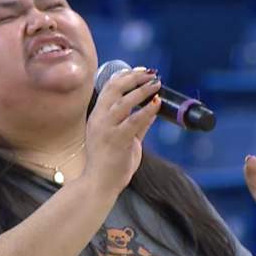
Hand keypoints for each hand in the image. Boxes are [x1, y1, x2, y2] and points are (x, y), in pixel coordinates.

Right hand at [83, 67, 161, 193]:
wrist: (99, 184)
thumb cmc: (109, 165)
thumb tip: (151, 111)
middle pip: (115, 88)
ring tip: (157, 84)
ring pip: (124, 101)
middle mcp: (99, 119)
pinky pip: (134, 120)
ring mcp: (106, 129)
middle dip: (134, 77)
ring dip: (142, 90)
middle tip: (152, 74)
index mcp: (98, 117)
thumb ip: (138, 125)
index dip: (125, 75)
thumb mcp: (125, 140)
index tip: (141, 70)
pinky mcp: (117, 139)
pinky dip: (147, 109)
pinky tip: (157, 103)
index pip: (108, 87)